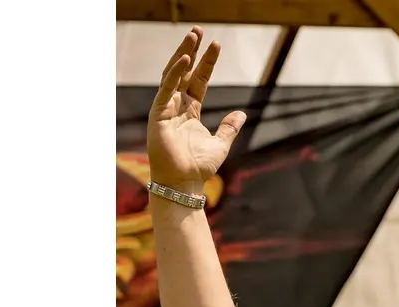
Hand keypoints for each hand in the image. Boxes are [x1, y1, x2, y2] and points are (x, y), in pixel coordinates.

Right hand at [148, 27, 246, 193]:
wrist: (185, 183)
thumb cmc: (199, 167)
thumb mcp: (221, 144)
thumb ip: (229, 127)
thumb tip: (242, 113)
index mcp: (190, 111)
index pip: (199, 80)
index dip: (207, 63)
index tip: (216, 45)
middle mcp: (176, 106)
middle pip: (184, 72)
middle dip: (191, 50)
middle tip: (199, 30)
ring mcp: (165, 109)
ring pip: (173, 75)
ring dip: (182, 54)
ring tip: (193, 36)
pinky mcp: (157, 115)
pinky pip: (166, 89)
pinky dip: (175, 73)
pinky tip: (185, 59)